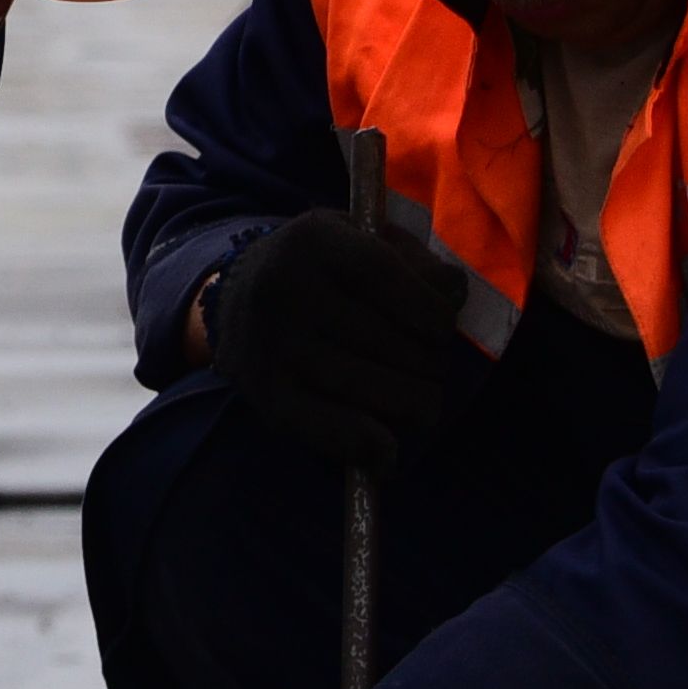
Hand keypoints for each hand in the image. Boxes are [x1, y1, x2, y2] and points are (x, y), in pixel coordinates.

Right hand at [212, 209, 498, 475]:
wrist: (235, 302)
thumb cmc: (323, 271)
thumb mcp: (360, 238)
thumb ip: (414, 259)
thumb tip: (453, 294)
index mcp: (312, 240)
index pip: (388, 276)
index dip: (432, 309)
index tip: (442, 326)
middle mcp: (286, 290)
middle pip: (391, 341)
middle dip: (430, 361)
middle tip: (428, 364)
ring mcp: (275, 347)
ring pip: (377, 389)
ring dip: (417, 404)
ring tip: (421, 400)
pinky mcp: (268, 397)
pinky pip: (335, 431)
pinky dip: (373, 448)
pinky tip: (388, 450)